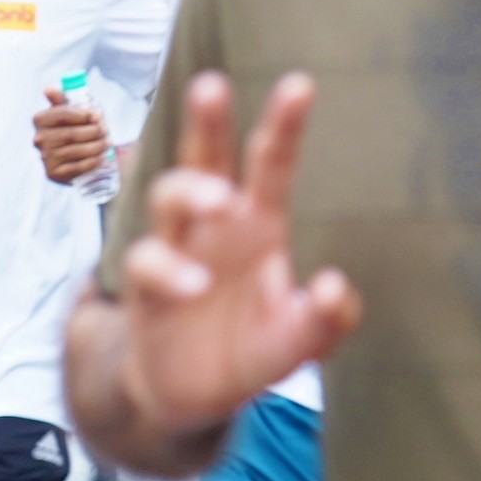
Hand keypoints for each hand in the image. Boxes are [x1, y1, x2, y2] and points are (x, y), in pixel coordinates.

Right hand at [33, 86, 111, 186]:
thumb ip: (60, 99)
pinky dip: (92, 162)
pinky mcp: (53, 173)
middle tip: (106, 131)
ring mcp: (45, 157)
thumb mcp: (66, 112)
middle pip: (71, 134)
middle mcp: (39, 139)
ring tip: (107, 143)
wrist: (69, 157)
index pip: (62, 115)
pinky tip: (102, 157)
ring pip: (75, 150)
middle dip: (93, 132)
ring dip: (96, 146)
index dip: (82, 116)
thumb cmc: (70, 128)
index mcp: (40, 119)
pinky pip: (76, 167)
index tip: (98, 116)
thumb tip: (47, 90)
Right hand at [114, 71, 360, 432]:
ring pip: (170, 196)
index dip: (283, 126)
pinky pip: (148, 261)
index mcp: (258, 223)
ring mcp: (177, 250)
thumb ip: (328, 320)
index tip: (299, 84)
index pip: (270, 165)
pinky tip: (196, 285)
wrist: (192, 396)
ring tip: (223, 200)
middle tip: (212, 85)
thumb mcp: (300, 342)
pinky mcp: (146, 287)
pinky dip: (170, 268)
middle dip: (208, 122)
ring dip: (194, 190)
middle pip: (207, 158)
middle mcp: (215, 225)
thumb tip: (334, 286)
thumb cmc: (250, 347)